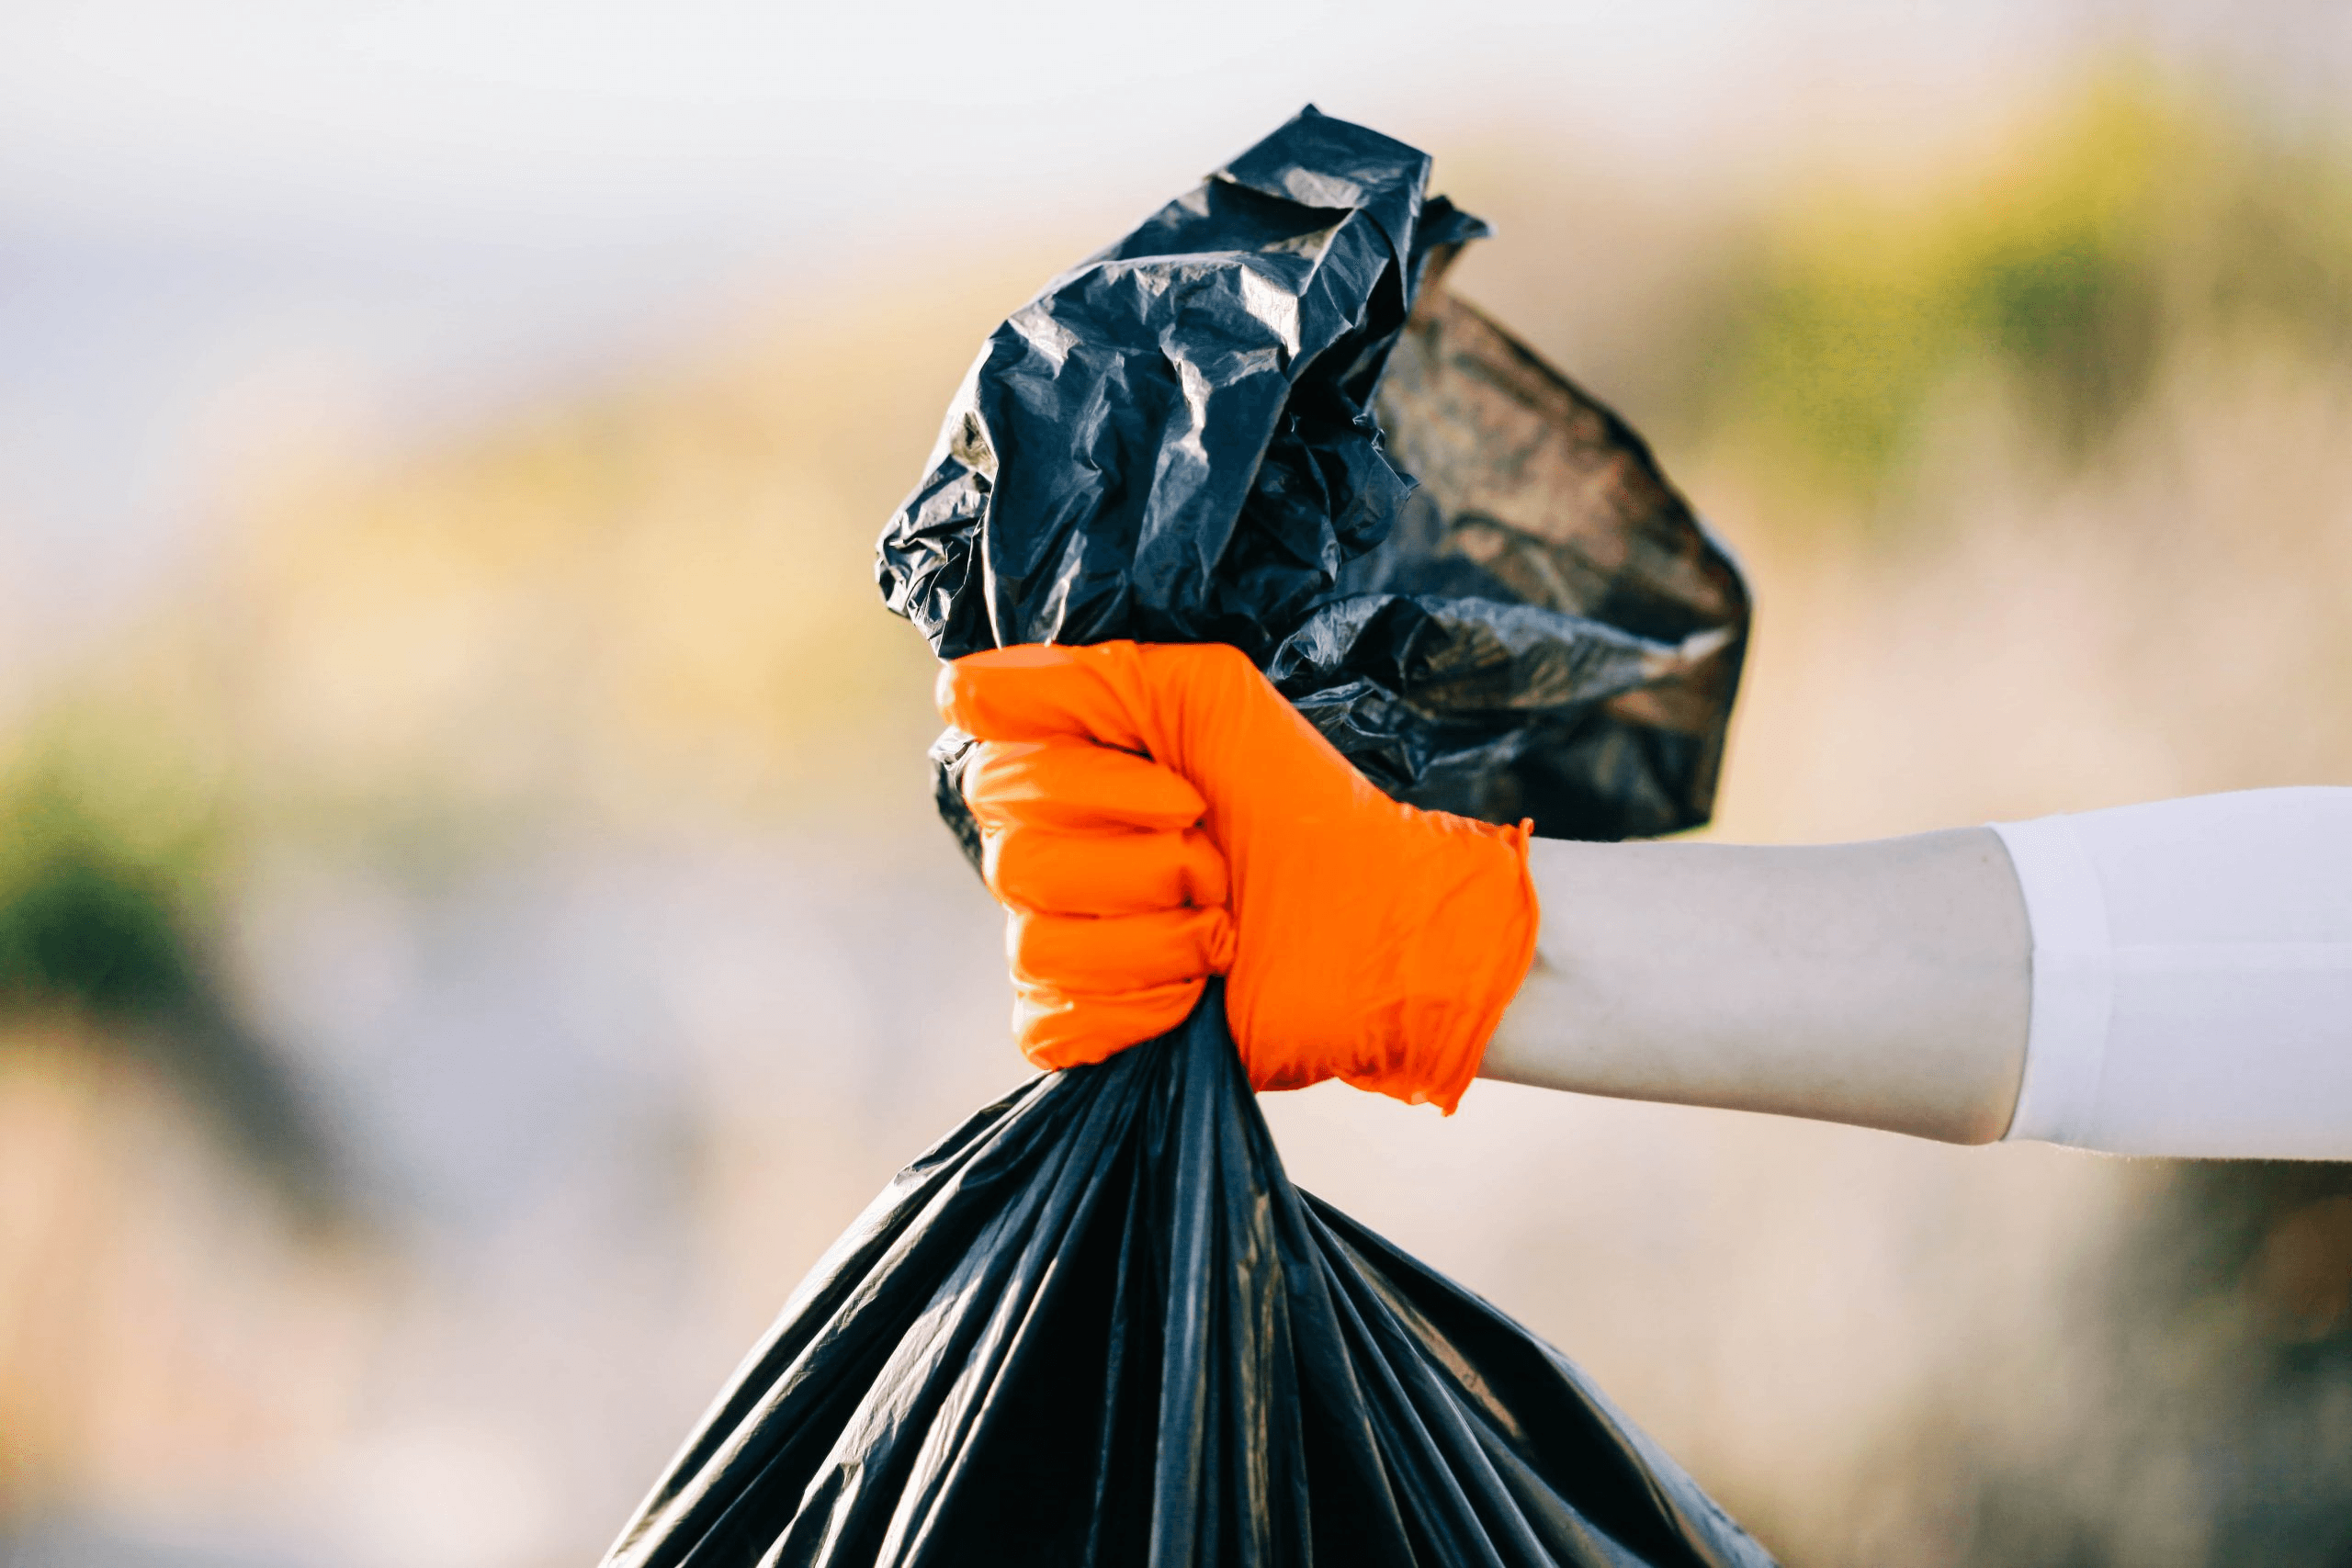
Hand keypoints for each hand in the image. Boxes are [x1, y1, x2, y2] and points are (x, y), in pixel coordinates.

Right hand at [939, 641, 1536, 1110]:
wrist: (1380, 920)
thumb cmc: (1300, 801)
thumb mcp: (1207, 695)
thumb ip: (1090, 677)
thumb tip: (957, 688)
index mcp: (1061, 770)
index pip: (984, 759)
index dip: (1079, 778)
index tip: (1176, 785)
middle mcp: (1045, 853)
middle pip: (1014, 859)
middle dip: (1145, 861)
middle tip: (1217, 857)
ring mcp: (1062, 943)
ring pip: (1037, 944)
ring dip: (1157, 936)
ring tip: (1222, 926)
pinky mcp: (1086, 1026)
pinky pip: (1049, 1022)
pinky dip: (1137, 1007)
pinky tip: (1193, 993)